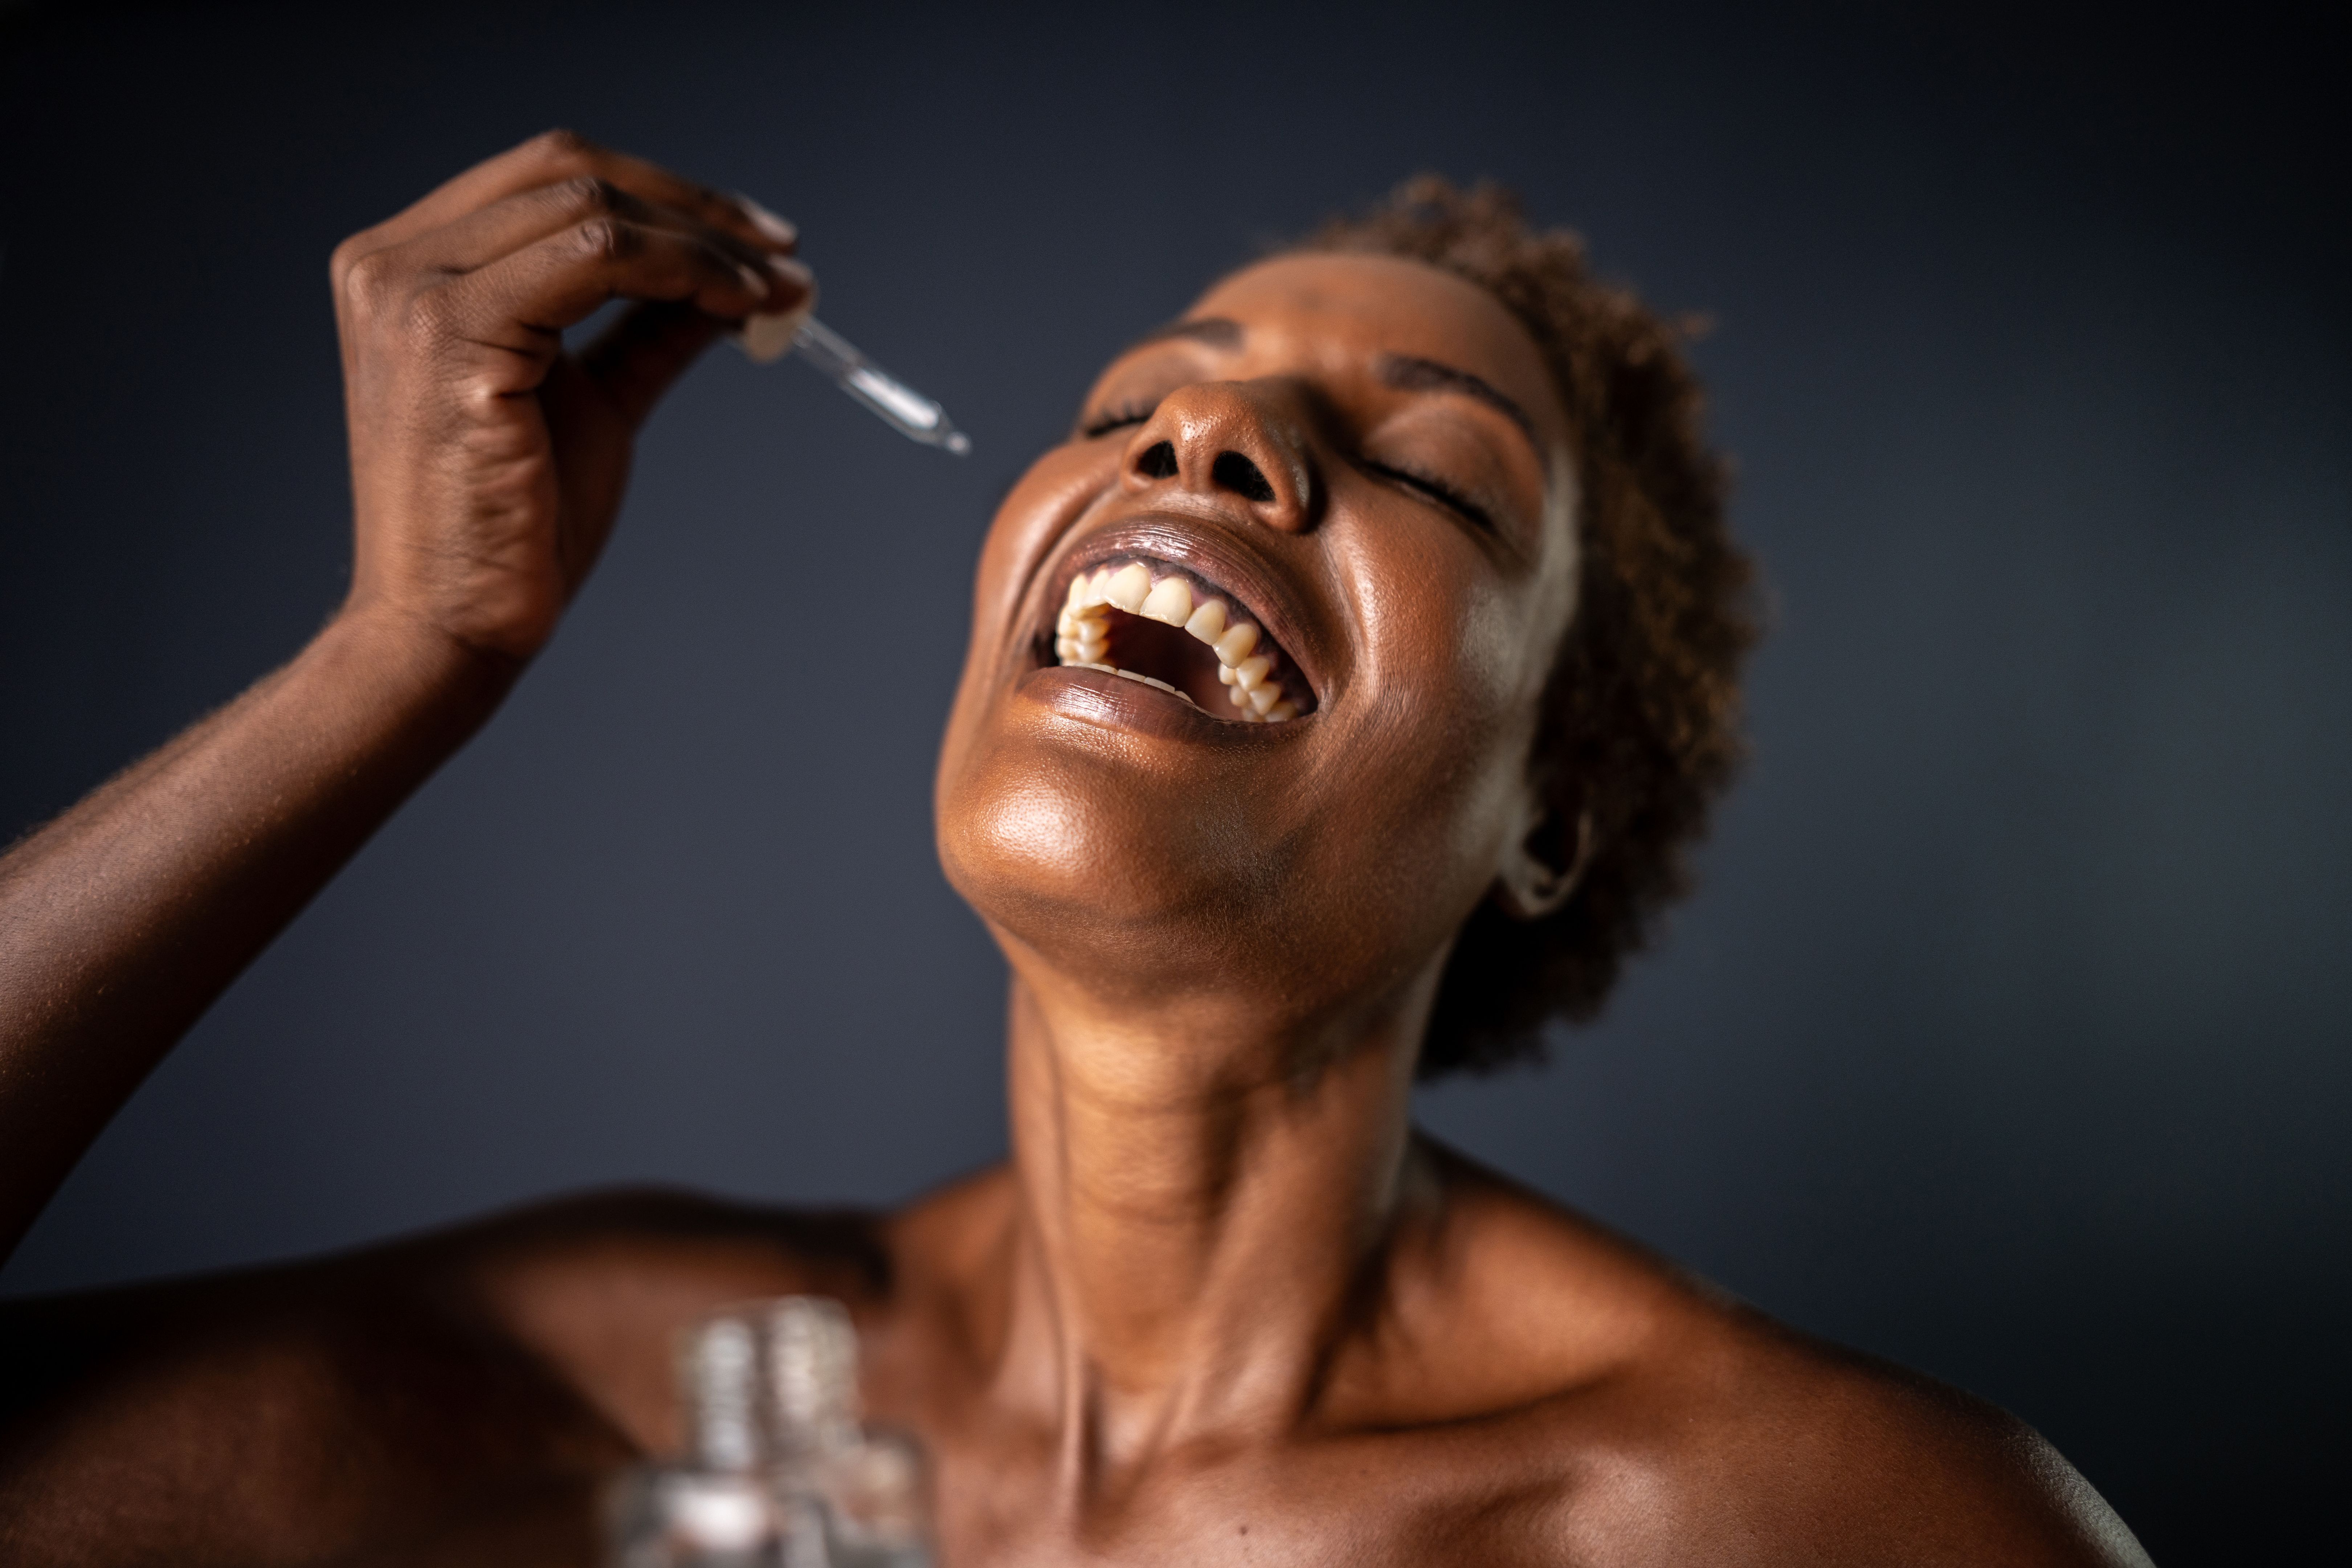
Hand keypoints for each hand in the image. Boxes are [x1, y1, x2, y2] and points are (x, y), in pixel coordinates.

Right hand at [330, 130, 810, 660]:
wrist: (452, 623)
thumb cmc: (513, 527)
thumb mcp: (595, 398)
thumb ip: (646, 328)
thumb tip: (729, 280)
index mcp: (410, 265)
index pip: (548, 178)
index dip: (665, 194)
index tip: (756, 236)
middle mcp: (392, 261)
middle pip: (569, 170)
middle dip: (695, 206)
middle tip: (783, 251)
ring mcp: (410, 289)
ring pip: (591, 208)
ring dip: (706, 240)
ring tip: (777, 288)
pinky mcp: (448, 332)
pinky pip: (596, 257)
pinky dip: (684, 268)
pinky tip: (737, 306)